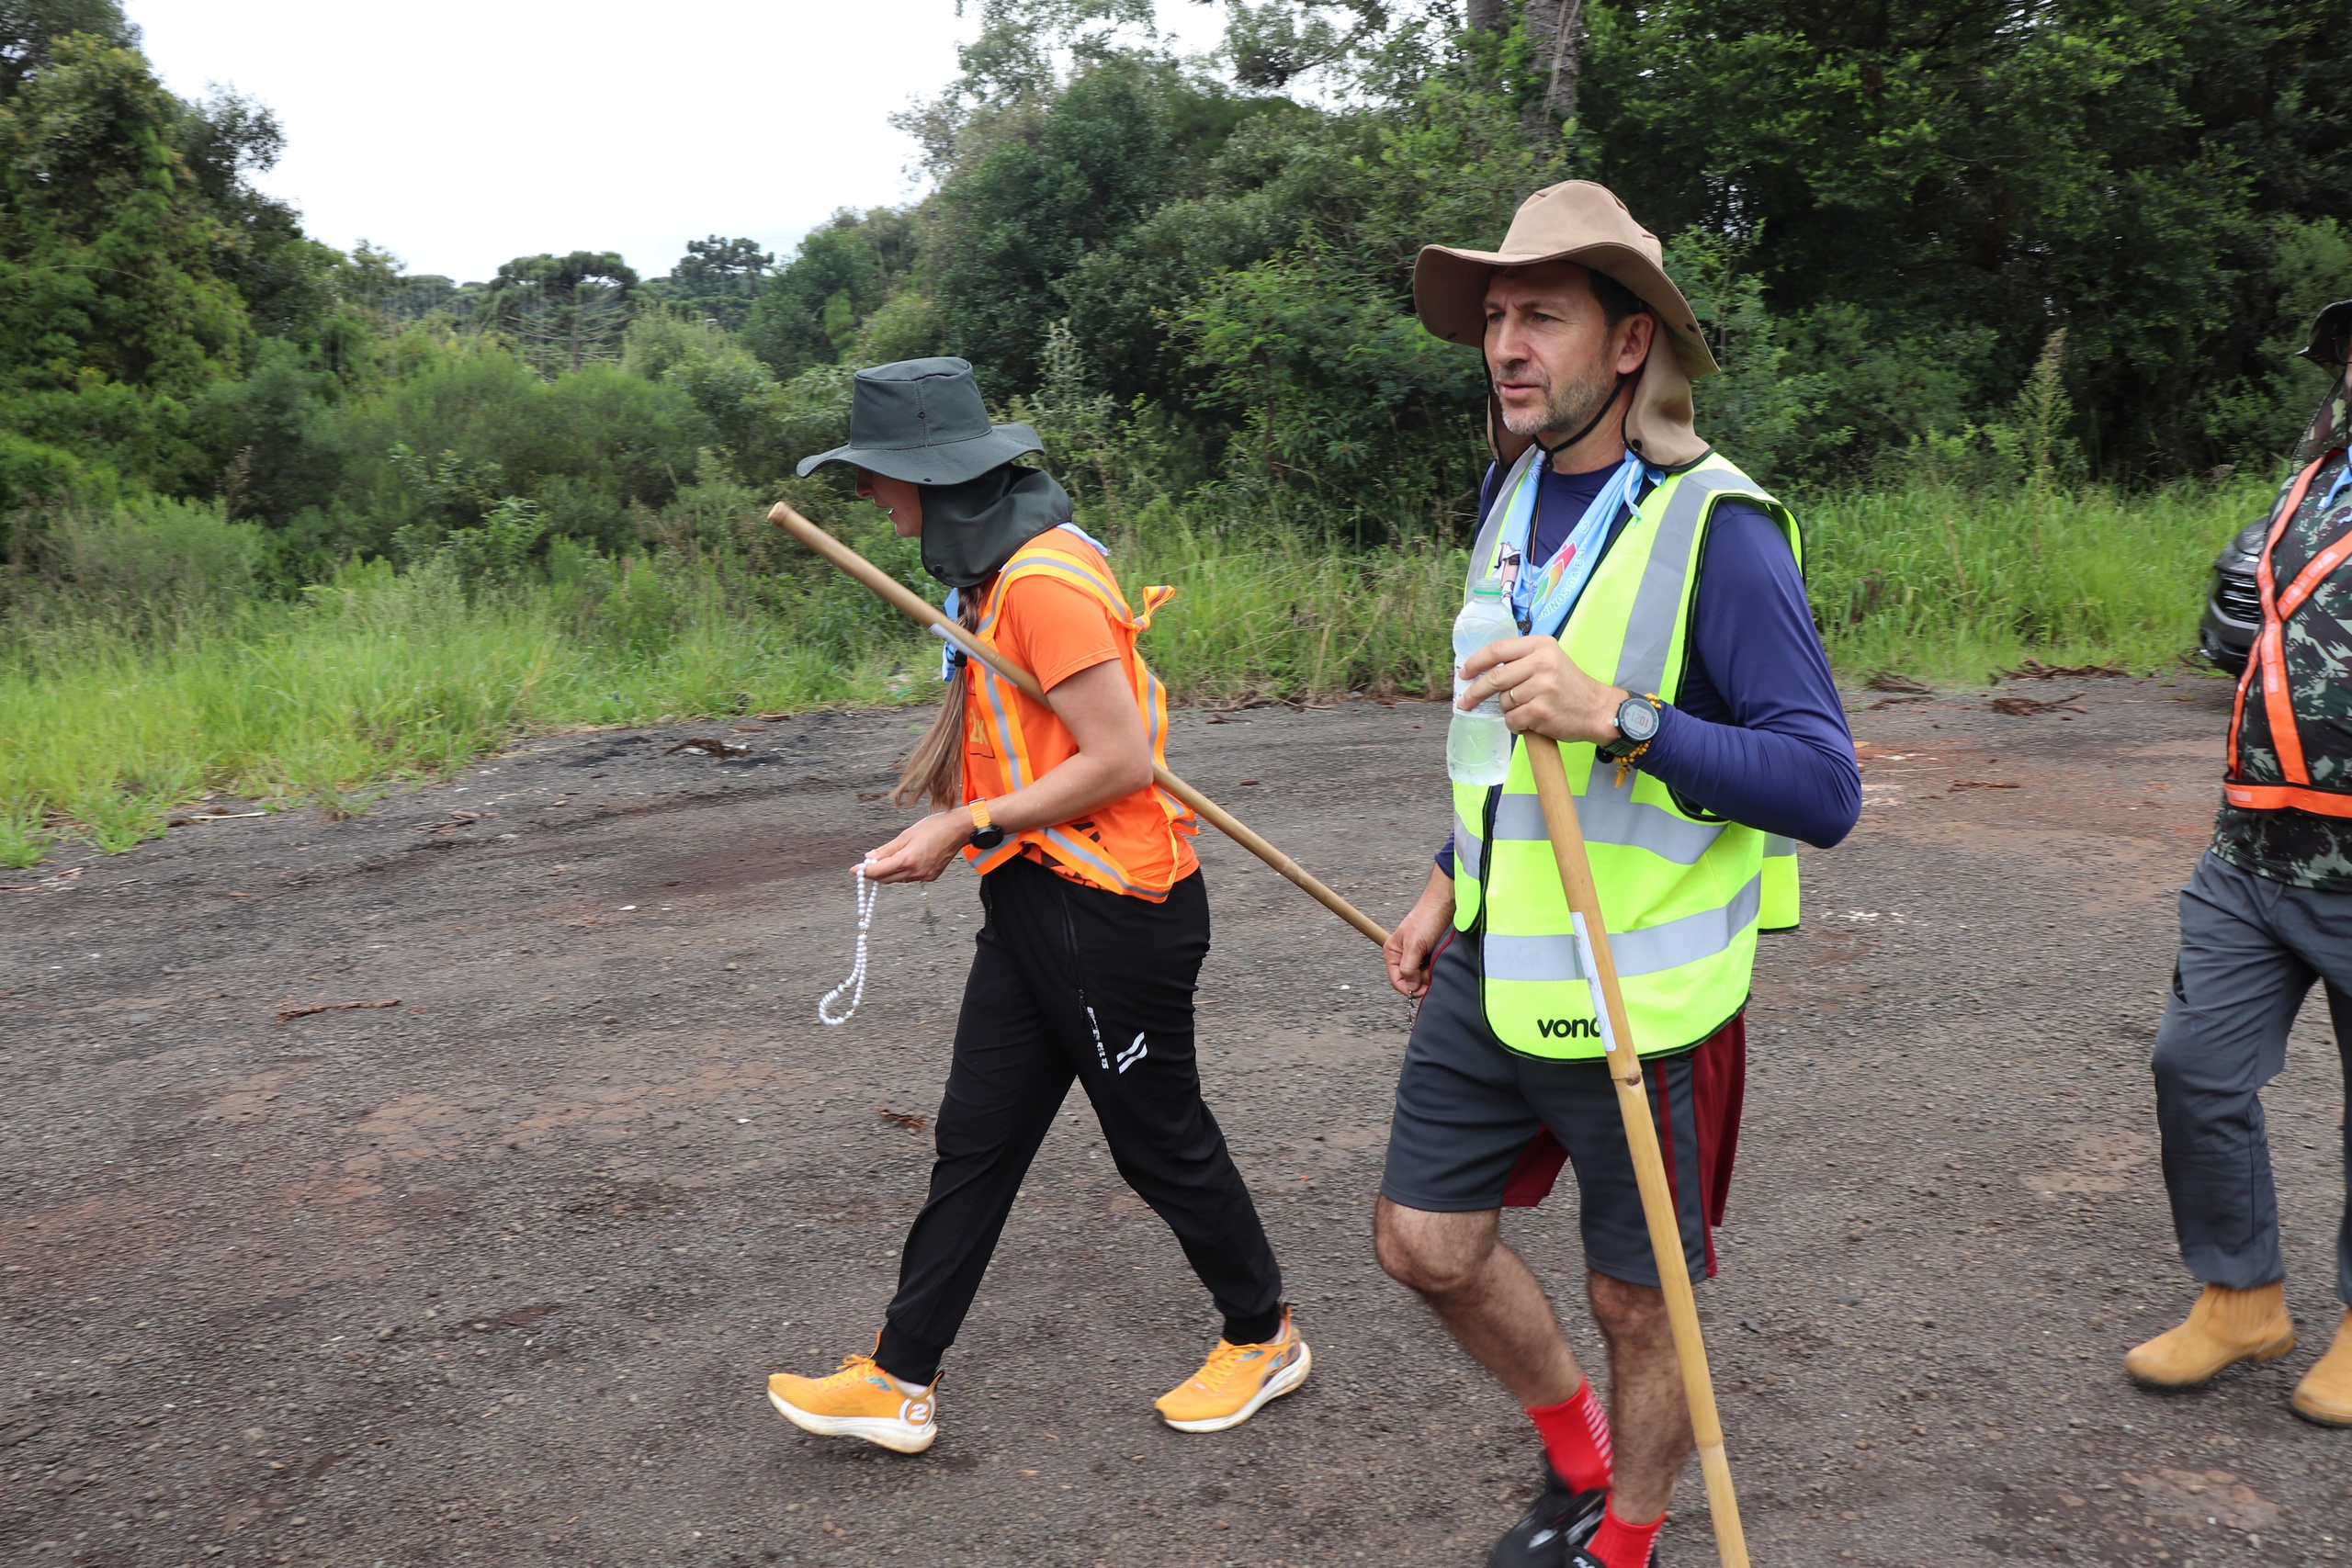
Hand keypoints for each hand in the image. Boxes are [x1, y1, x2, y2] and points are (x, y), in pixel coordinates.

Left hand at [863, 810, 970, 883]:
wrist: (958, 830)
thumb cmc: (934, 827)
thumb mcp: (906, 834)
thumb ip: (887, 849)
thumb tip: (869, 857)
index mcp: (908, 859)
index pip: (879, 871)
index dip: (864, 871)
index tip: (854, 870)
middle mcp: (916, 871)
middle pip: (886, 879)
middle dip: (874, 873)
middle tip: (865, 865)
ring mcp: (924, 876)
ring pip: (898, 879)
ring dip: (888, 872)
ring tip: (886, 859)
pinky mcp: (931, 877)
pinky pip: (910, 878)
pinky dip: (902, 872)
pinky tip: (905, 861)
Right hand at [1385, 868, 1456, 997]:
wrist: (1443, 905)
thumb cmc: (1426, 919)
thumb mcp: (1414, 945)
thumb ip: (1409, 968)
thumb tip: (1410, 987)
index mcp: (1392, 952)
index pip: (1396, 980)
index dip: (1409, 988)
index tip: (1422, 990)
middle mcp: (1402, 956)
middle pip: (1409, 980)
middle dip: (1420, 981)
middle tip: (1431, 976)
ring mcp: (1416, 955)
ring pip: (1420, 976)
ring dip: (1428, 975)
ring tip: (1435, 965)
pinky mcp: (1428, 954)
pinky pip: (1429, 969)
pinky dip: (1434, 970)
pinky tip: (1438, 962)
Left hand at [1458, 635, 1625, 745]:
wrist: (1598, 709)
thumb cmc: (1570, 687)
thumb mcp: (1550, 660)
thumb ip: (1522, 659)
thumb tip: (1483, 668)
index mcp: (1541, 646)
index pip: (1498, 650)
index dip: (1476, 662)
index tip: (1463, 673)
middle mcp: (1542, 663)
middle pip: (1494, 678)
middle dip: (1475, 692)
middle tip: (1465, 701)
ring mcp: (1542, 688)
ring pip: (1503, 701)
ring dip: (1507, 710)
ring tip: (1524, 710)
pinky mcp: (1541, 711)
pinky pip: (1512, 719)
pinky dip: (1515, 724)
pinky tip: (1529, 721)